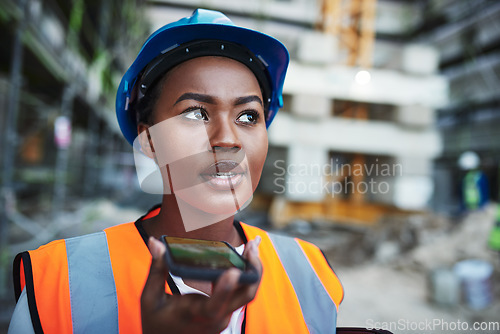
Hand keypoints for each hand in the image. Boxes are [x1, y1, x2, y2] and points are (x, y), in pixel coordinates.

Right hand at [141, 236, 261, 333]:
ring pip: (246, 293)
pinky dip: (245, 274)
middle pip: (245, 296)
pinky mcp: (225, 312)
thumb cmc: (155, 321)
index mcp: (195, 315)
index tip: (232, 270)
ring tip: (252, 245)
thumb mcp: (150, 297)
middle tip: (252, 245)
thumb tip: (156, 243)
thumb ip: (156, 269)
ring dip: (252, 269)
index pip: (215, 305)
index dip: (225, 289)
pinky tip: (245, 257)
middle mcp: (215, 318)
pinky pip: (240, 293)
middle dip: (254, 269)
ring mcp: (223, 316)